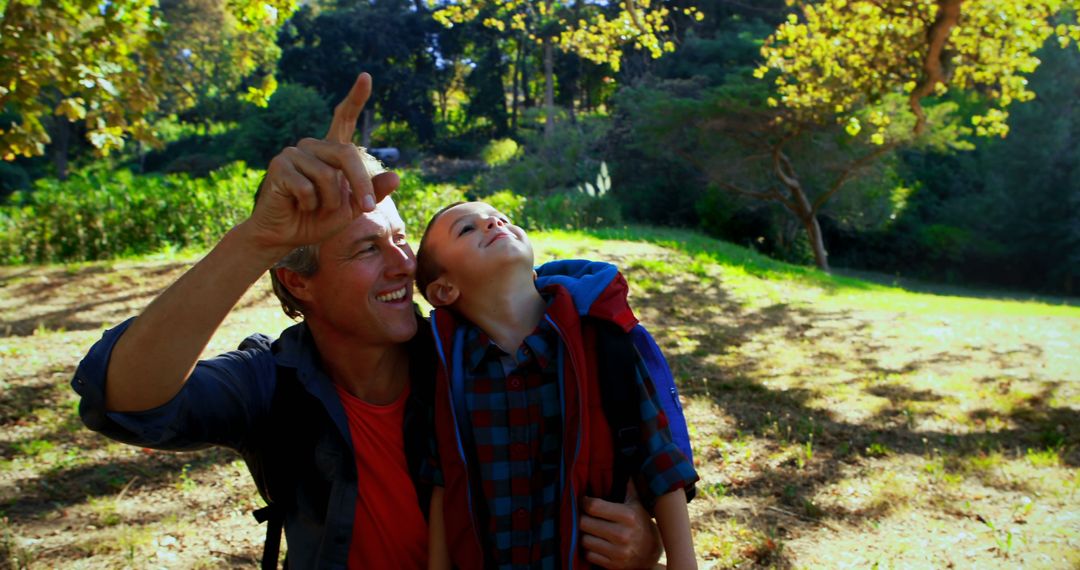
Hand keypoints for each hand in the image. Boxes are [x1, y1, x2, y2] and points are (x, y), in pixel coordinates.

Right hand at [248, 73, 398, 252]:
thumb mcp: (352, 208)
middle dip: (361, 185)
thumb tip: (396, 177)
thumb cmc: (319, 220)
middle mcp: (312, 146)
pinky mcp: (279, 166)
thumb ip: (371, 192)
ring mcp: (293, 153)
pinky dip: (310, 204)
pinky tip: (298, 205)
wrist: (286, 235)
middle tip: (367, 209)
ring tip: (315, 207)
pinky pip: (308, 187)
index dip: (355, 98)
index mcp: (331, 152)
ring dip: (330, 202)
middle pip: (348, 155)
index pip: (343, 119)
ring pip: (329, 176)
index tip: (366, 77)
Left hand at [580, 482, 662, 568]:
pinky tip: (595, 543)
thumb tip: (626, 469)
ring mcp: (618, 552)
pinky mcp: (613, 565)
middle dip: (582, 518)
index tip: (583, 501)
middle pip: (585, 523)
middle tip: (584, 516)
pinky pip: (589, 554)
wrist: (652, 556)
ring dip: (584, 534)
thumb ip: (629, 488)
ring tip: (589, 530)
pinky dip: (589, 549)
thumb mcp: (638, 505)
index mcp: (627, 516)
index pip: (594, 506)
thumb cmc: (642, 525)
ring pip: (584, 540)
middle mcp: (622, 534)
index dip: (584, 502)